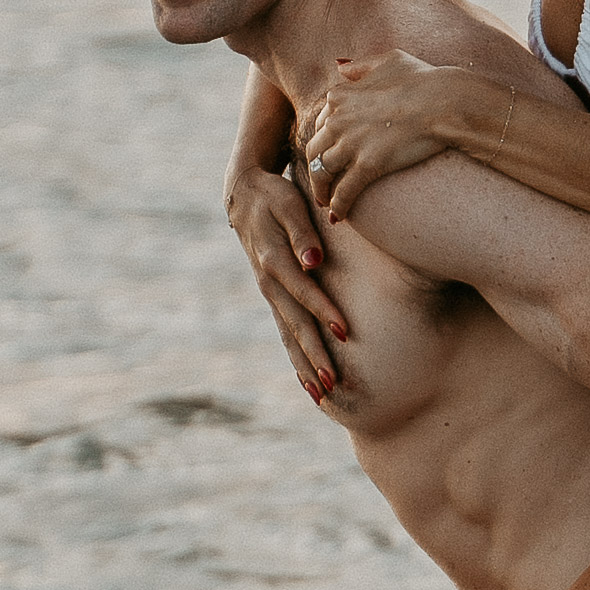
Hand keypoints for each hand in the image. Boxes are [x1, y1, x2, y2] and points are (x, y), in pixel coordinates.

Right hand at [226, 165, 346, 401]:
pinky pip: (285, 331)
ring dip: (304, 364)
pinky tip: (308, 380)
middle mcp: (270, 282)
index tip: (344, 331)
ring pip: (288, 334)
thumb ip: (302, 232)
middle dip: (313, 354)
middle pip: (295, 323)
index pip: (303, 290)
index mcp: (275, 259)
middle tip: (333, 383)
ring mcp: (270, 292)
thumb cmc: (275, 196)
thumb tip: (314, 261)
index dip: (323, 310)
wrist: (245, 194)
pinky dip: (296, 356)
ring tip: (322, 394)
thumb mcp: (288, 204)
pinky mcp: (274, 295)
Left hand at [306, 51, 451, 220]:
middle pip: (314, 150)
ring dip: (322, 191)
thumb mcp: (387, 60)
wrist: (444, 101)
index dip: (322, 141)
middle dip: (314, 168)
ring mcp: (351, 144)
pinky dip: (338, 206)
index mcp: (340, 96)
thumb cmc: (422, 79)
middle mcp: (338, 119)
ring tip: (327, 203)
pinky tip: (339, 215)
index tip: (326, 152)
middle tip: (322, 183)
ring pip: (322, 173)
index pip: (319, 123)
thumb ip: (360, 65)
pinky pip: (344, 192)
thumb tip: (340, 66)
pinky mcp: (367, 166)